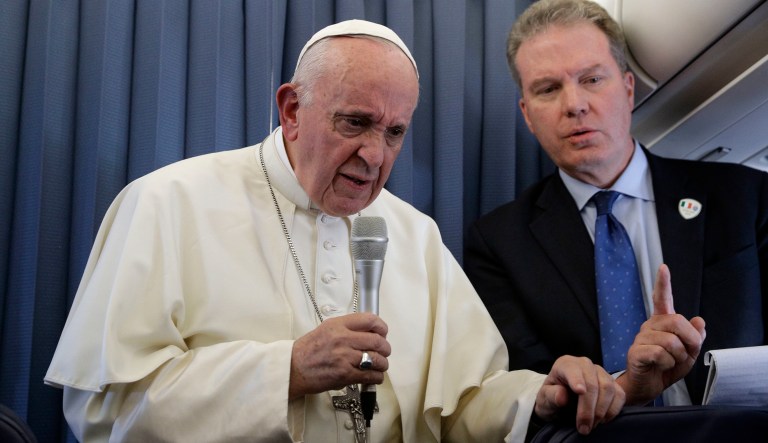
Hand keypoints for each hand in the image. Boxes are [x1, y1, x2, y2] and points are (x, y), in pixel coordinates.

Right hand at [288, 313, 390, 399]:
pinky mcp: (345, 374)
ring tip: (380, 365)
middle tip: (384, 352)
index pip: (370, 320)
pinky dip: (377, 377)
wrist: (293, 368)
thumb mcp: (326, 329)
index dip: (381, 327)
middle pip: (377, 341)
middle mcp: (343, 339)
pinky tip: (374, 376)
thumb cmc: (307, 351)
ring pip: (377, 359)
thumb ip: (346, 328)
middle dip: (385, 348)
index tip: (383, 332)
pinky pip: (371, 375)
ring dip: (383, 364)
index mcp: (338, 325)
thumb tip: (367, 331)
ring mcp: (345, 357)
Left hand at [535, 355, 624, 434]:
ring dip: (601, 411)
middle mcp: (585, 364)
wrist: (562, 404)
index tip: (579, 392)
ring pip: (608, 388)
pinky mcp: (613, 384)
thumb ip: (551, 396)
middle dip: (589, 407)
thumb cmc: (552, 398)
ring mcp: (601, 373)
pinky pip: (620, 395)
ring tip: (591, 426)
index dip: (577, 380)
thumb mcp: (544, 399)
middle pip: (593, 383)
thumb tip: (562, 396)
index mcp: (565, 364)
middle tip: (583, 427)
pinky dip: (613, 410)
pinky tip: (602, 421)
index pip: (572, 370)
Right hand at [618, 264, 705, 403]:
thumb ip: (695, 337)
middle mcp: (650, 326)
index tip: (663, 268)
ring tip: (670, 362)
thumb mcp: (689, 353)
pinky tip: (660, 366)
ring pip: (671, 341)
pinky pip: (661, 354)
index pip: (662, 299)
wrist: (647, 386)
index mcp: (662, 323)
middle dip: (690, 340)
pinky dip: (668, 364)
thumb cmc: (666, 368)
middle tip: (686, 353)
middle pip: (677, 321)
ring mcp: (641, 337)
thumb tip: (700, 320)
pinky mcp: (636, 351)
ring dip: (678, 356)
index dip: (663, 283)